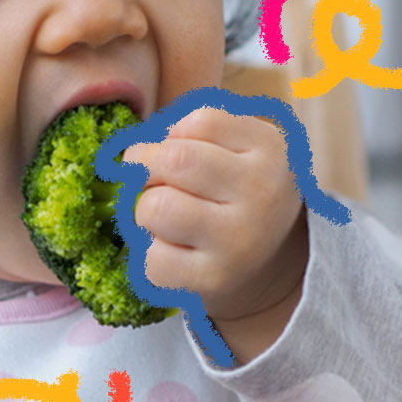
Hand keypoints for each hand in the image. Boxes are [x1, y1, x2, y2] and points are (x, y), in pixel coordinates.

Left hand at [121, 105, 309, 358]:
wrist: (267, 263)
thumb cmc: (235, 192)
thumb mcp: (238, 148)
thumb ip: (191, 132)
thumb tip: (130, 152)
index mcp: (272, 150)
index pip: (202, 121)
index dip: (171, 132)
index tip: (169, 148)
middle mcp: (262, 194)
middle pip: (174, 160)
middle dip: (143, 164)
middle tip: (145, 176)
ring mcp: (239, 241)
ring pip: (155, 207)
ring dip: (144, 209)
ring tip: (160, 215)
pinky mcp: (213, 280)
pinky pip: (150, 258)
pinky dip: (146, 251)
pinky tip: (168, 248)